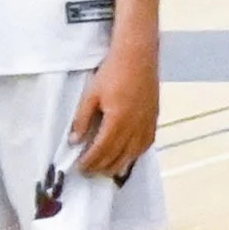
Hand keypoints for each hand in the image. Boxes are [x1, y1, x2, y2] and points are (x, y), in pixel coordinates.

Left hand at [71, 43, 159, 179]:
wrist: (138, 57)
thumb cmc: (112, 73)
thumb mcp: (90, 95)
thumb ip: (82, 119)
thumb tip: (74, 141)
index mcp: (117, 121)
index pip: (101, 150)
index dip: (90, 162)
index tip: (79, 168)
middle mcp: (134, 127)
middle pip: (117, 156)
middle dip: (101, 167)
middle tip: (88, 172)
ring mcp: (147, 125)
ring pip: (133, 154)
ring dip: (118, 165)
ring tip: (106, 171)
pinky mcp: (153, 120)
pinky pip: (145, 145)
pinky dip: (135, 155)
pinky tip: (127, 157)